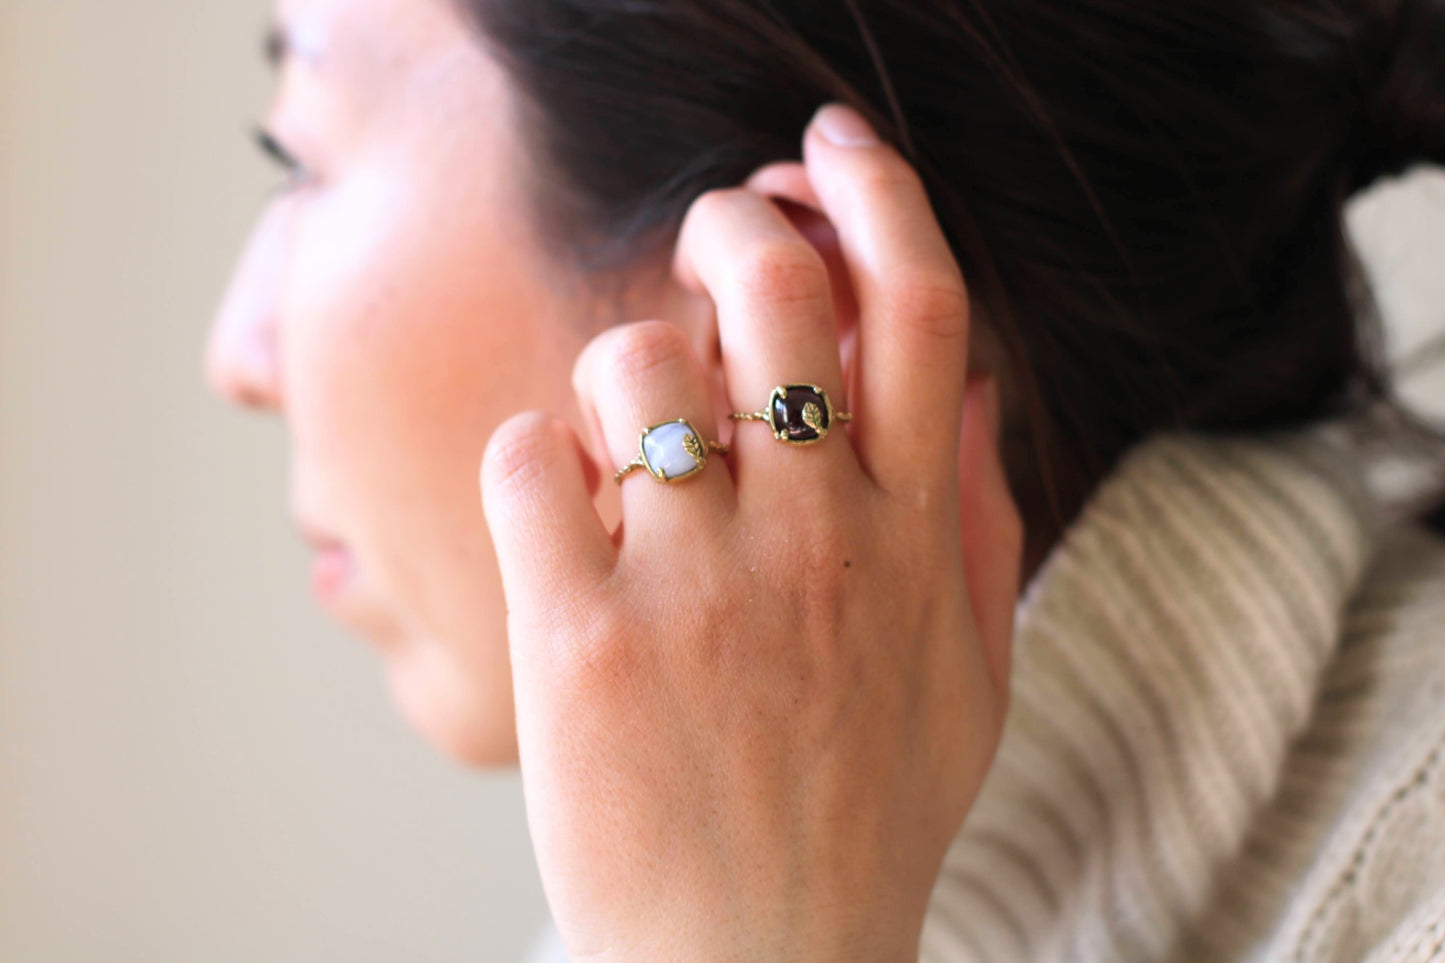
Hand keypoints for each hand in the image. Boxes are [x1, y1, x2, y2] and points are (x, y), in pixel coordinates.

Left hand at [480, 103, 1023, 962]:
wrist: (758, 962)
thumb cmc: (863, 816)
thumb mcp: (972, 675)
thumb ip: (976, 521)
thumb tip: (967, 386)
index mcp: (907, 538)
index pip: (920, 312)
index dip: (881, 196)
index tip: (830, 149)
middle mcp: (812, 540)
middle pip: (773, 292)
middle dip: (731, 229)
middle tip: (710, 250)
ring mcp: (692, 584)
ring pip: (634, 362)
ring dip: (619, 373)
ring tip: (626, 448)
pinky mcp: (581, 636)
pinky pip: (530, 461)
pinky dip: (534, 461)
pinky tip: (561, 515)